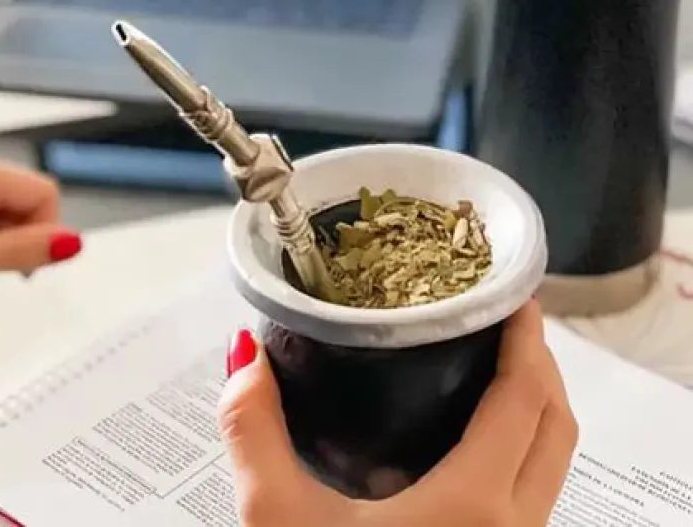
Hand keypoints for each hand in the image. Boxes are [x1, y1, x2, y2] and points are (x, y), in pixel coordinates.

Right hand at [218, 299, 577, 526]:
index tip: (512, 296)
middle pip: (557, 427)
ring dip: (536, 411)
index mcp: (473, 506)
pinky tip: (469, 447)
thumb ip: (253, 432)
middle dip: (540, 365)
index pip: (526, 400)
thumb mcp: (277, 520)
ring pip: (553, 466)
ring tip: (489, 372)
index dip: (526, 339)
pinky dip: (521, 453)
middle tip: (502, 323)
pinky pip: (533, 498)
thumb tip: (243, 357)